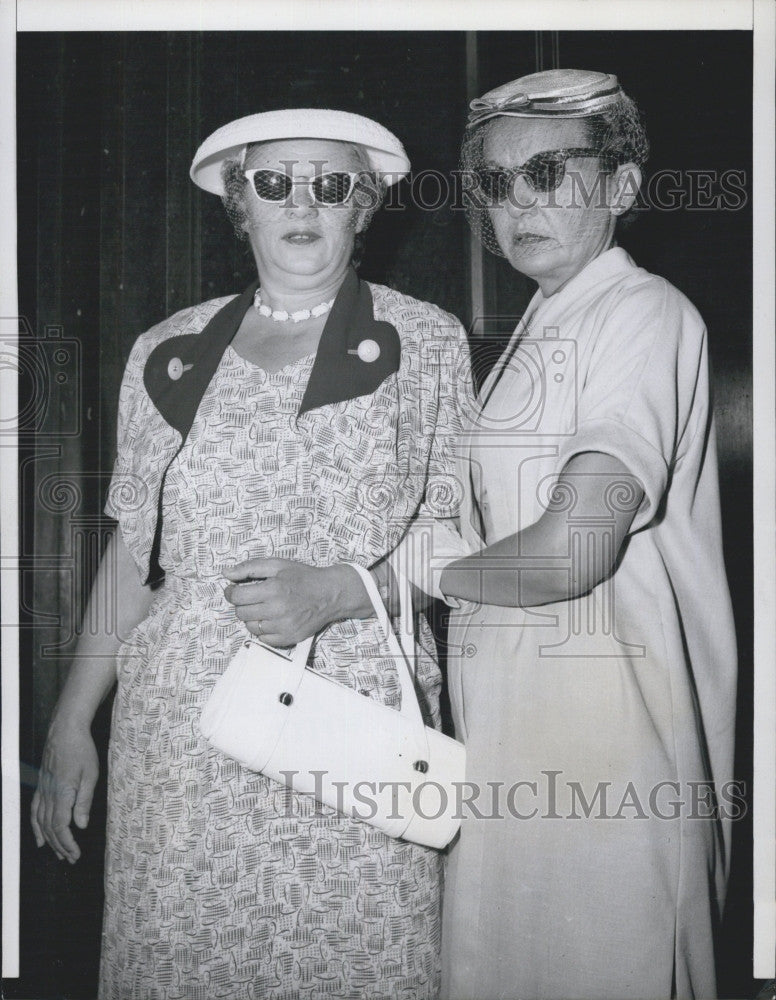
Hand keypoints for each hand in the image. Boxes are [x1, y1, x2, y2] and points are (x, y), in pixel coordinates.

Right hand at [31, 719, 98, 862]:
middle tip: (71, 859)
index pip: (61, 826)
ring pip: (41, 823)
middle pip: (50, 828)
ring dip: (50, 841)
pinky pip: (34, 811)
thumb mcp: (90, 774)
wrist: (65, 730)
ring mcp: (43, 791)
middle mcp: (49, 795)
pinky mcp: (41, 786)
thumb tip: (81, 825)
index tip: (75, 854)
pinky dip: (36, 827)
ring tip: (59, 854)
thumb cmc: (81, 749)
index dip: (67, 843)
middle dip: (60, 846)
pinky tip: (40, 838)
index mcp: (62, 793)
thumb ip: (84, 801)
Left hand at [223, 558, 370, 646]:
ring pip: (250, 627)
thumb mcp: (277, 564)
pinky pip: (263, 639)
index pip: (236, 597)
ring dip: (252, 617)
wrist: (330, 594)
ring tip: (263, 607)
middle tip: (252, 597)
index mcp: (273, 589)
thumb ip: (249, 567)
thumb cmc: (303, 577)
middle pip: (241, 613)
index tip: (234, 590)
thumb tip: (226, 573)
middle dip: (242, 604)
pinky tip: (272, 619)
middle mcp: (277, 610)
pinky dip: (263, 630)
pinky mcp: (289, 638)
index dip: (230, 592)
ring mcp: (283, 626)